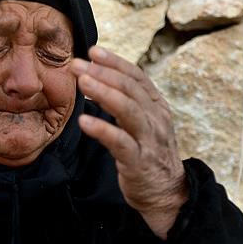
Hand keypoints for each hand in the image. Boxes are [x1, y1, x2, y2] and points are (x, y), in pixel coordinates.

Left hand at [70, 45, 188, 238]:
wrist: (166, 193)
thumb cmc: (147, 154)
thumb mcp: (142, 123)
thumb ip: (126, 102)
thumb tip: (95, 79)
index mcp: (156, 106)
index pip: (136, 77)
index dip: (115, 62)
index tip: (92, 50)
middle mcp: (155, 118)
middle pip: (130, 89)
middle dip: (103, 73)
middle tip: (76, 63)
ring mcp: (148, 139)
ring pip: (127, 110)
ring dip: (103, 93)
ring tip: (82, 82)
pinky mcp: (138, 161)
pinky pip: (120, 142)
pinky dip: (102, 129)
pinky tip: (84, 121)